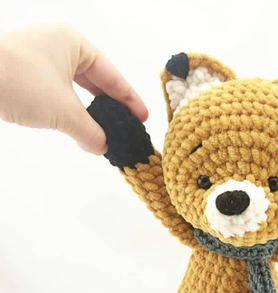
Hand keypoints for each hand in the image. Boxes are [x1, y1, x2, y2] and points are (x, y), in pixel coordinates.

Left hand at [0, 22, 147, 154]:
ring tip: (106, 133)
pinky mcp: (25, 76)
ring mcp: (40, 61)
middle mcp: (59, 47)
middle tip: (127, 128)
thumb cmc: (19, 81)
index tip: (142, 119)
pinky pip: (59, 95)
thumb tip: (103, 147)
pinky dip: (71, 113)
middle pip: (95, 81)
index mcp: (73, 43)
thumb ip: (90, 132)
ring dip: (90, 114)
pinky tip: (79, 130)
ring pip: (76, 90)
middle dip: (111, 107)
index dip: (129, 99)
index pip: (111, 75)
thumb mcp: (64, 111)